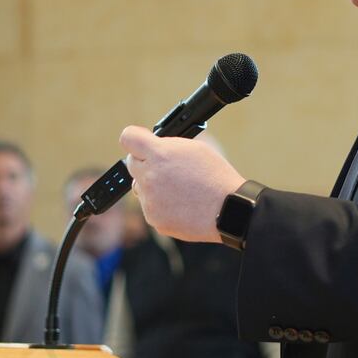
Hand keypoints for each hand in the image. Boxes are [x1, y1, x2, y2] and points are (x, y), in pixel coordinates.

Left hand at [120, 128, 244, 242]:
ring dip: (153, 186)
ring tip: (179, 190)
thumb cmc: (215, 177)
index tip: (141, 143)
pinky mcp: (153, 219)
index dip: (135, 139)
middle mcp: (149, 177)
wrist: (228, 210)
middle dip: (146, 163)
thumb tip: (152, 148)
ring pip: (140, 187)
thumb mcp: (195, 148)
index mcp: (159, 155)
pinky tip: (181, 204)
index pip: (128, 138)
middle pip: (132, 163)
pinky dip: (161, 205)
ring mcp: (149, 201)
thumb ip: (167, 146)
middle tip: (167, 169)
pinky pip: (150, 207)